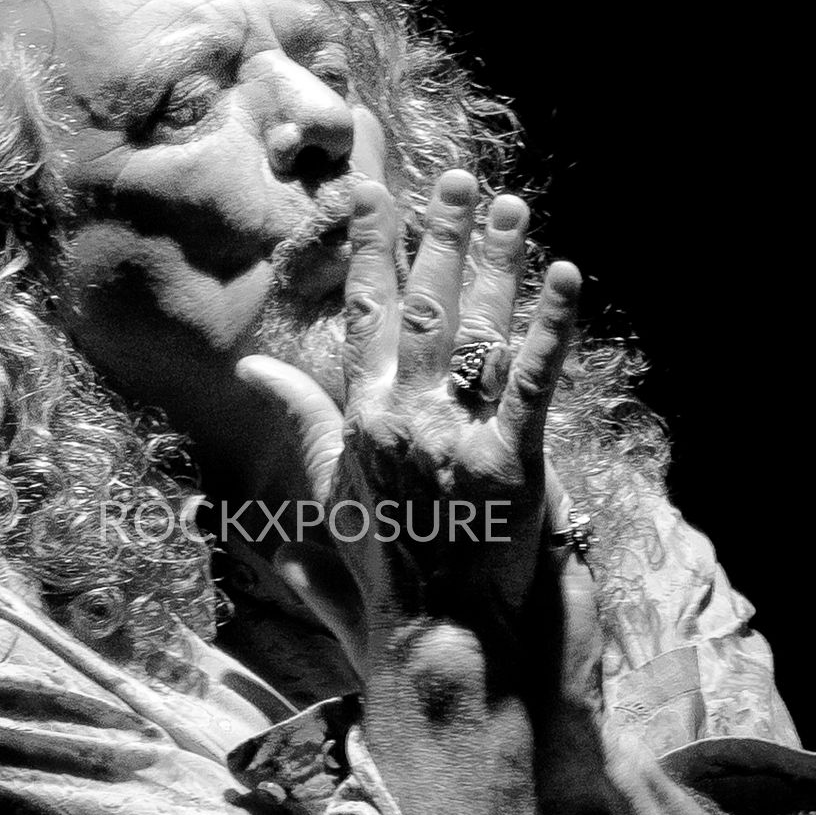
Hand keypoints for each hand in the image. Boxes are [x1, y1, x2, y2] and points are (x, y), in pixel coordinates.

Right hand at [238, 169, 581, 676]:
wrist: (432, 633)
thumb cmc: (381, 565)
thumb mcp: (324, 490)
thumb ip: (297, 422)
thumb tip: (248, 380)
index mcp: (362, 416)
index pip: (365, 314)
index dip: (372, 250)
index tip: (375, 193)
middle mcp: (404, 416)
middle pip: (425, 308)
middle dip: (442, 237)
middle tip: (459, 180)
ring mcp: (456, 437)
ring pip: (478, 332)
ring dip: (498, 264)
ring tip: (514, 208)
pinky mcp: (511, 464)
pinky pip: (532, 383)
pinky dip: (550, 327)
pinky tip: (567, 276)